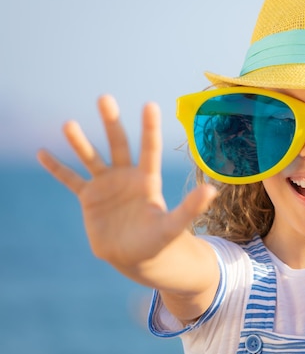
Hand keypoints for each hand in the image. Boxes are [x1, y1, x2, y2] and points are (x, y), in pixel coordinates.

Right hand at [37, 95, 215, 269]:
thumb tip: (212, 191)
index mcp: (148, 179)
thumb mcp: (174, 225)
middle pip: (118, 144)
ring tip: (69, 123)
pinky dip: (57, 168)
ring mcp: (106, 185)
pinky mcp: (89, 197)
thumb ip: (190, 208)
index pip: (149, 149)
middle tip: (104, 98)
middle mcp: (126, 176)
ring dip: (80, 142)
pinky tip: (43, 152)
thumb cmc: (158, 241)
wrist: (136, 256)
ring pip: (91, 158)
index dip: (149, 128)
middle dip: (111, 122)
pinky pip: (70, 179)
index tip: (150, 105)